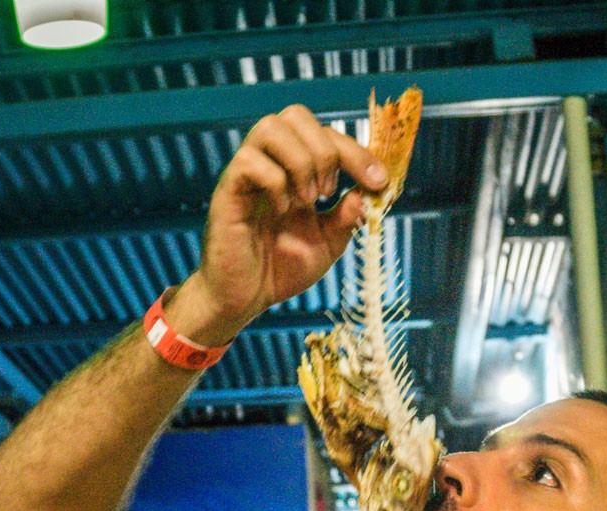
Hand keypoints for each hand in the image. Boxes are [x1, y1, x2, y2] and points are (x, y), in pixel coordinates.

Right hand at [168, 105, 387, 345]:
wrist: (246, 299)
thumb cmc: (280, 269)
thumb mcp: (328, 243)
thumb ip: (347, 216)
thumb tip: (365, 191)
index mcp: (295, 169)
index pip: (325, 134)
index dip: (356, 151)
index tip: (378, 181)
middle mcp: (270, 162)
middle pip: (296, 114)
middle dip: (326, 150)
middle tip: (328, 193)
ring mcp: (247, 173)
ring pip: (270, 127)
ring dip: (300, 161)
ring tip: (306, 200)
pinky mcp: (228, 190)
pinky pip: (249, 161)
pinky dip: (275, 183)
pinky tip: (280, 211)